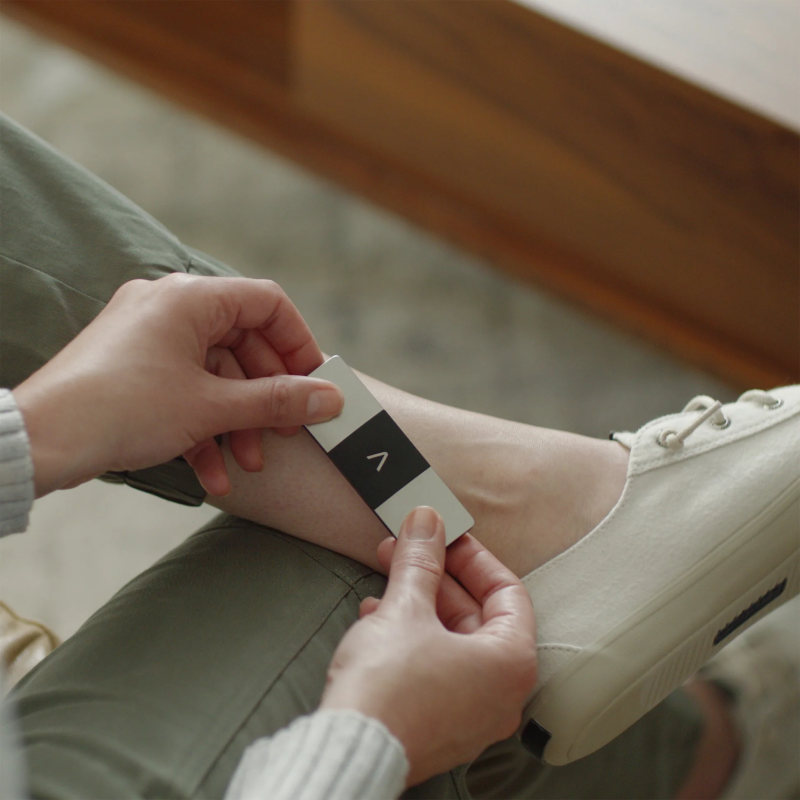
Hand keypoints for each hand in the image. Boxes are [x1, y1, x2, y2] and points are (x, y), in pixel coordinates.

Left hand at [12, 274, 343, 496]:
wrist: (42, 441)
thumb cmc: (123, 408)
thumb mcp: (213, 406)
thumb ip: (278, 400)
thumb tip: (331, 398)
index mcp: (191, 299)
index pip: (268, 303)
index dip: (299, 343)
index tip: (314, 383)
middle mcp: (170, 309)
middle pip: (244, 344)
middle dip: (268, 396)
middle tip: (288, 431)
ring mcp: (149, 339)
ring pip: (216, 375)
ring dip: (238, 422)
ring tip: (250, 462)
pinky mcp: (134, 369)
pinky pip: (185, 390)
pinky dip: (204, 428)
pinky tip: (215, 473)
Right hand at [320, 507, 537, 785]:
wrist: (351, 751)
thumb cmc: (388, 689)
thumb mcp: (405, 608)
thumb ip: (420, 560)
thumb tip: (426, 523)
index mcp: (510, 663)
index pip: (506, 592)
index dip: (473, 558)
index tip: (445, 538)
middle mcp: (500, 693)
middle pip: (476, 615)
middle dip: (436, 577)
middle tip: (407, 550)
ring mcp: (471, 714)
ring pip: (452, 641)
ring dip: (418, 603)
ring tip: (386, 579)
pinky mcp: (439, 725)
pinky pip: (436, 668)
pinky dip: (412, 638)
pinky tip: (377, 618)